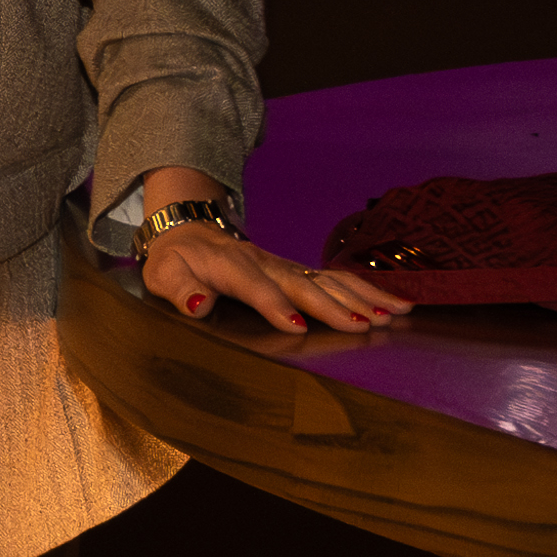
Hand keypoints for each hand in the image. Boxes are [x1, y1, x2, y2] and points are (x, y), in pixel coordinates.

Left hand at [139, 217, 411, 335]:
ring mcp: (286, 266)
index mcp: (231, 266)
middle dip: (335, 305)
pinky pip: (335, 278)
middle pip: (304, 285)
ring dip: (362, 297)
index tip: (297, 325)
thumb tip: (197, 305)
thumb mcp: (162, 275)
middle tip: (366, 324)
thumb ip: (179, 290)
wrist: (188, 231)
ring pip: (329, 280)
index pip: (256, 287)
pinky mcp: (298, 271)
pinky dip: (366, 290)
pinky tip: (394, 302)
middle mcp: (266, 263)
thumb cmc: (175, 260)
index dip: (276, 305)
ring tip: (394, 313)